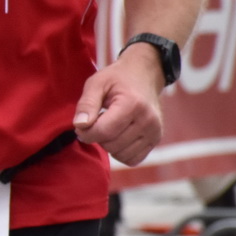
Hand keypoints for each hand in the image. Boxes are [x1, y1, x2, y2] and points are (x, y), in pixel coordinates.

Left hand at [73, 44, 167, 165]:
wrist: (144, 75)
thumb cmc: (117, 79)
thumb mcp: (97, 83)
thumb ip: (86, 104)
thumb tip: (80, 126)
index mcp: (133, 104)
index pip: (104, 131)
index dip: (86, 132)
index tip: (82, 124)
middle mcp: (148, 121)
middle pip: (111, 144)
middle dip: (97, 137)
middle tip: (97, 121)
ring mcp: (154, 132)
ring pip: (120, 154)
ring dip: (109, 145)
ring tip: (109, 126)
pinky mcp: (155, 140)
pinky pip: (132, 159)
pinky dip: (120, 152)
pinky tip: (118, 135)